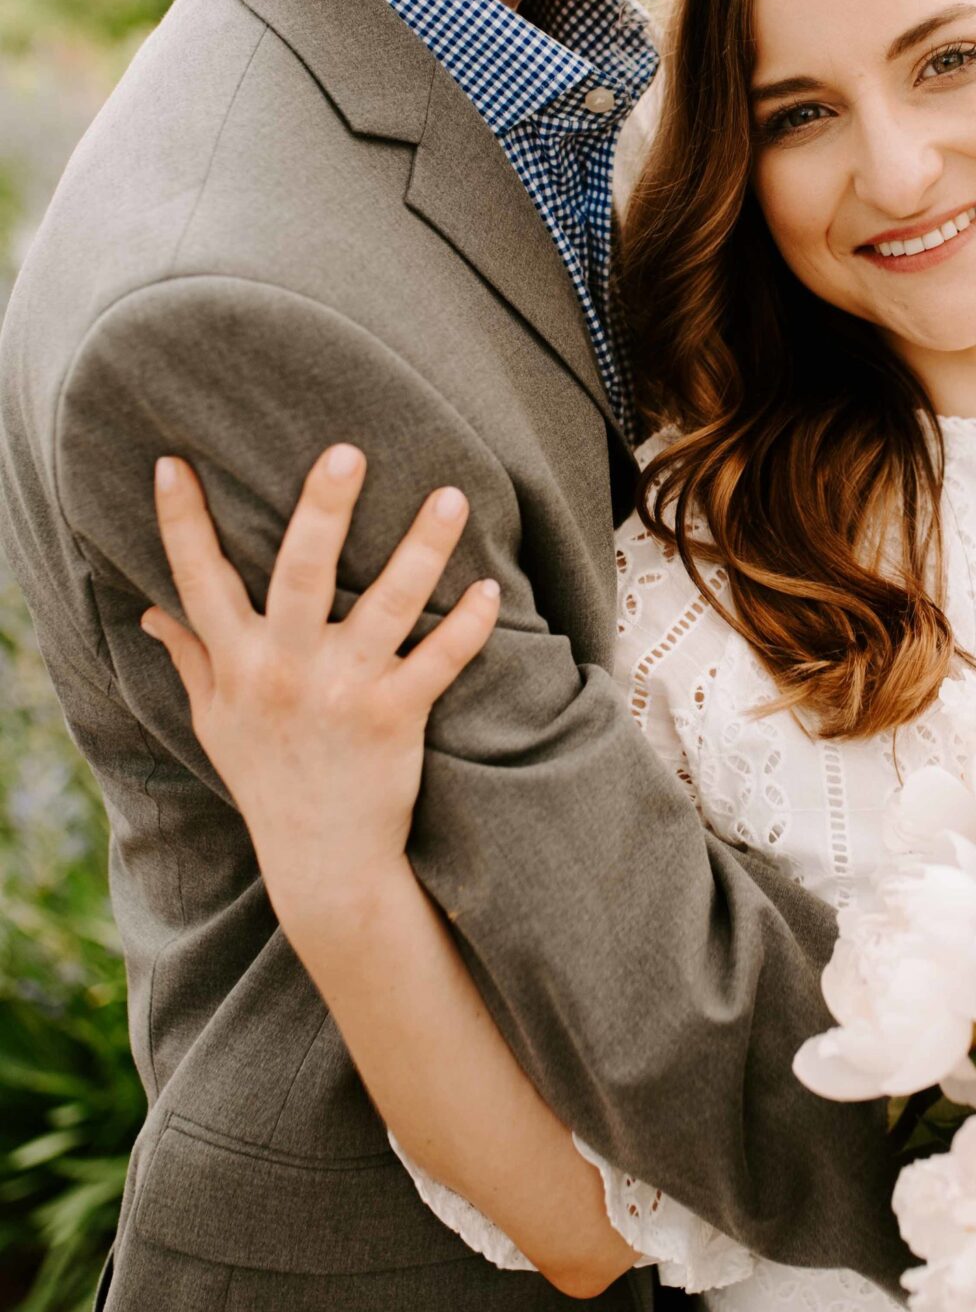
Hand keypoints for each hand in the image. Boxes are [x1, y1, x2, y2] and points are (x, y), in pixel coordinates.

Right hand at [141, 444, 499, 938]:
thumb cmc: (268, 778)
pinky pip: (438, 661)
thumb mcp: (215, 720)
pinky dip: (467, 626)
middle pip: (300, 573)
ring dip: (422, 549)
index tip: (173, 462)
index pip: (199, 581)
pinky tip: (488, 589)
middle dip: (323, 509)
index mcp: (237, 663)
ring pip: (386, 605)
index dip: (181, 523)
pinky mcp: (395, 716)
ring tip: (452, 497)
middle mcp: (285, 670)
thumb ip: (191, 656)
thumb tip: (151, 610)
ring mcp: (343, 691)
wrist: (321, 861)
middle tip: (346, 450)